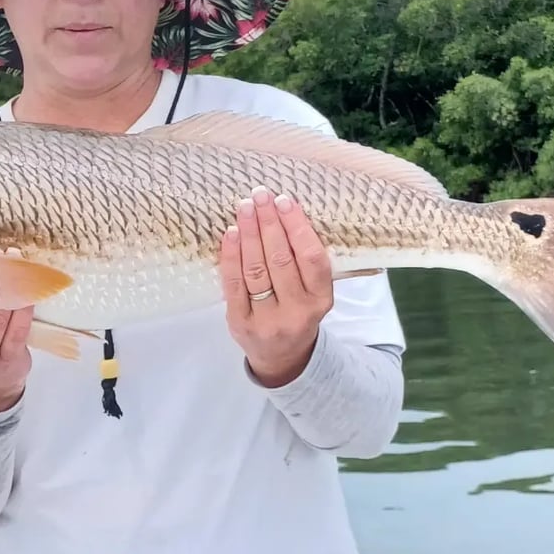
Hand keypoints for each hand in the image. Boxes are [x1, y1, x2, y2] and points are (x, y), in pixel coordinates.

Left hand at [218, 185, 333, 387]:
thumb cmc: (298, 311)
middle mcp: (297, 312)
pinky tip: (231, 233)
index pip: (311, 259)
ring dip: (249, 234)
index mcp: (321, 300)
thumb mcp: (314, 293)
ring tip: (245, 208)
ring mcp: (267, 320)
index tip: (285, 201)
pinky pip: (234, 284)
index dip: (297, 227)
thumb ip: (304, 261)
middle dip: (269, 223)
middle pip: (281, 260)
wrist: (281, 357)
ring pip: (257, 270)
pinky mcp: (240, 323)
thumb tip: (283, 212)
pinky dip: (231, 256)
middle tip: (260, 196)